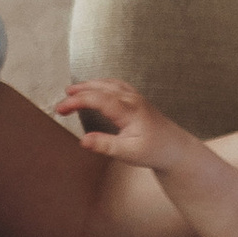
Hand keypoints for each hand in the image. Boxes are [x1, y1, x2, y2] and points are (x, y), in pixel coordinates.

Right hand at [53, 76, 188, 167]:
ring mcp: (136, 98)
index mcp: (129, 110)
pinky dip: (102, 85)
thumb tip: (83, 140)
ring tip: (72, 90)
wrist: (176, 149)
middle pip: (101, 88)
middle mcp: (132, 99)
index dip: (77, 101)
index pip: (98, 99)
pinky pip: (117, 86)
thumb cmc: (155, 151)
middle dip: (79, 92)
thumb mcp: (128, 153)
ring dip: (89, 85)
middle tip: (61, 102)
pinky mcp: (138, 100)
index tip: (61, 109)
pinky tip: (95, 88)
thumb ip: (105, 145)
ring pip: (109, 84)